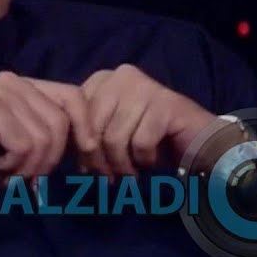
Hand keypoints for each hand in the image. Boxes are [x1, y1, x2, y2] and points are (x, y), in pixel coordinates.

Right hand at [0, 71, 96, 207]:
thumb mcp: (27, 145)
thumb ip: (52, 134)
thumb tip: (91, 142)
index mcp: (26, 85)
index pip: (73, 96)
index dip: (86, 125)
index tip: (87, 150)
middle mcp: (15, 81)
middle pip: (62, 121)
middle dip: (50, 157)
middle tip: (26, 173)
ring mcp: (3, 92)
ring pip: (46, 137)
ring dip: (31, 165)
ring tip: (7, 168)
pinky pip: (26, 145)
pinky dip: (15, 165)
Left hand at [79, 64, 215, 177]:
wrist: (196, 142)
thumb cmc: (149, 141)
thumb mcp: (110, 134)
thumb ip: (86, 135)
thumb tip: (60, 151)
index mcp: (104, 79)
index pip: (77, 116)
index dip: (81, 148)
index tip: (89, 171)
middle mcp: (123, 75)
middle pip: (93, 128)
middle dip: (99, 161)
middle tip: (109, 181)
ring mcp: (146, 87)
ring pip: (115, 138)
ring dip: (122, 166)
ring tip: (131, 176)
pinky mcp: (166, 104)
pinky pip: (140, 143)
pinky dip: (145, 160)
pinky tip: (152, 161)